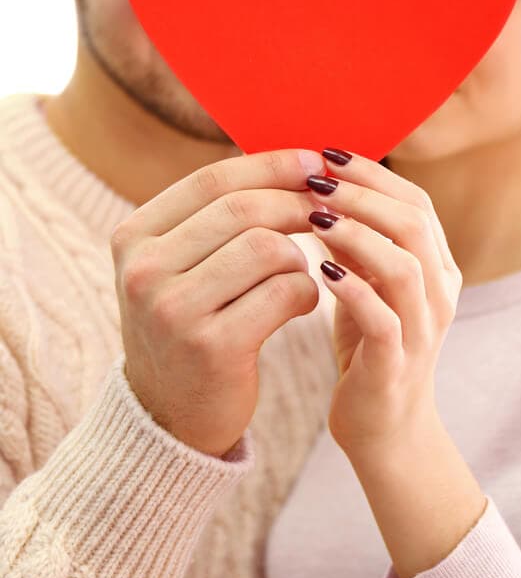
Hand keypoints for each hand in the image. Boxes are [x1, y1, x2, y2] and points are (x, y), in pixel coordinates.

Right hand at [111, 149, 325, 456]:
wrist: (169, 416)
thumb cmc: (188, 325)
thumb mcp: (178, 267)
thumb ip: (215, 218)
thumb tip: (289, 161)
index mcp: (133, 237)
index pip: (211, 180)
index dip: (270, 165)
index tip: (313, 160)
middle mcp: (143, 270)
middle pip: (243, 209)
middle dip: (297, 203)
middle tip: (330, 210)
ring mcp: (174, 310)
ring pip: (268, 247)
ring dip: (300, 255)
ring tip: (299, 273)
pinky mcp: (212, 347)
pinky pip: (285, 292)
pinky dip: (306, 291)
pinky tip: (301, 303)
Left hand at [306, 150, 461, 461]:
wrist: (384, 428)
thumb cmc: (369, 346)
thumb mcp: (362, 284)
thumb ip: (351, 242)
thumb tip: (317, 186)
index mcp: (436, 267)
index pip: (415, 202)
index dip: (373, 174)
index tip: (328, 153)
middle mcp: (440, 293)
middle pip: (414, 224)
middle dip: (363, 194)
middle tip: (316, 178)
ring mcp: (423, 329)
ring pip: (404, 267)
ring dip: (358, 234)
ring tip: (314, 216)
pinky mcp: (398, 364)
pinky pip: (383, 319)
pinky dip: (353, 290)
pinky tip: (319, 271)